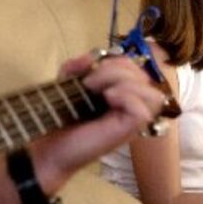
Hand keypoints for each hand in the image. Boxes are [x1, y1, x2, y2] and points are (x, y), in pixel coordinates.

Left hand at [30, 52, 165, 191]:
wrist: (50, 146)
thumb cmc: (62, 117)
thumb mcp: (66, 83)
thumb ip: (77, 66)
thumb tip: (90, 57)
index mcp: (122, 94)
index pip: (137, 69)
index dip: (116, 61)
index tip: (89, 73)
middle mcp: (131, 107)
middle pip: (145, 77)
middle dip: (116, 70)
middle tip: (91, 84)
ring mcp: (131, 121)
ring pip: (152, 94)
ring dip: (125, 83)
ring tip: (102, 92)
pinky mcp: (127, 132)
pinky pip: (144, 111)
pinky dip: (127, 98)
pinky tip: (108, 99)